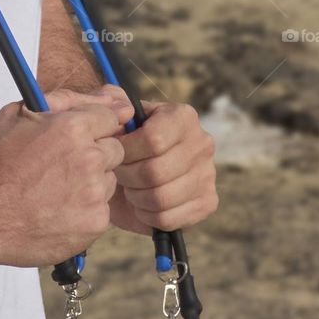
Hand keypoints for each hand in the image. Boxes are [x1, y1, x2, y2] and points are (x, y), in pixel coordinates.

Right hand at [0, 87, 129, 267]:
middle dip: (96, 153)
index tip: (78, 138)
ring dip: (92, 182)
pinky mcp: (95, 223)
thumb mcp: (20, 114)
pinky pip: (102, 209)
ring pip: (109, 180)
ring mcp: (94, 193)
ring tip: (58, 189)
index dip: (94, 127)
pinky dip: (86, 209)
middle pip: (116, 150)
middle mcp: (90, 158)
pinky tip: (59, 209)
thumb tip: (110, 97)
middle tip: (65, 164)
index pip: (110, 117)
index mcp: (74, 127)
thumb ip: (66, 99)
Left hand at [108, 100, 217, 235]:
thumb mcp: (113, 115)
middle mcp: (202, 143)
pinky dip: (147, 215)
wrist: (134, 171)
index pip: (154, 139)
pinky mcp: (207, 203)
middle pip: (156, 171)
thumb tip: (120, 106)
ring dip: (136, 197)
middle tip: (118, 173)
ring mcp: (208, 174)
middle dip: (128, 176)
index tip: (114, 151)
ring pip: (161, 197)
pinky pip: (169, 218)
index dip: (127, 151)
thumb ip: (109, 99)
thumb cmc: (123, 141)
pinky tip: (142, 204)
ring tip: (130, 187)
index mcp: (182, 116)